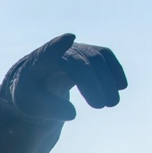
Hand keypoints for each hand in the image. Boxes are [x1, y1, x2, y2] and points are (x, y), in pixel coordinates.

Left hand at [8, 34, 126, 121]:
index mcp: (37, 62)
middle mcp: (58, 50)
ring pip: (95, 58)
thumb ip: (48, 109)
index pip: (47, 52)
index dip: (57, 46)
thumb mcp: (31, 106)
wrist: (35, 81)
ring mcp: (75, 49)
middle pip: (79, 61)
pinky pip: (104, 57)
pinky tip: (121, 86)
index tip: (69, 38)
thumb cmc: (30, 94)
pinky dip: (113, 70)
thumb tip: (72, 114)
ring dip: (106, 79)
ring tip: (111, 103)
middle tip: (100, 106)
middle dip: (92, 82)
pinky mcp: (87, 53)